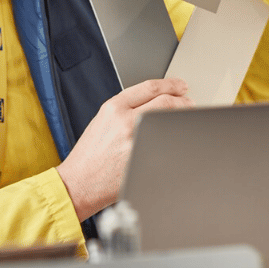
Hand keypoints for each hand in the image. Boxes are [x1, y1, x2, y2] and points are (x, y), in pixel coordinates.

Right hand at [57, 78, 192, 220]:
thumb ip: (127, 109)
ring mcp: (136, 141)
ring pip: (169, 122)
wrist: (79, 183)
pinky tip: (180, 139)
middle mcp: (126, 121)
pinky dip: (177, 139)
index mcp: (113, 108)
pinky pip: (167, 145)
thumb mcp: (102, 121)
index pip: (150, 88)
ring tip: (186, 119)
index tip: (181, 86)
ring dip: (183, 118)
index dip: (171, 85)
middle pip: (166, 102)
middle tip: (189, 103)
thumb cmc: (89, 155)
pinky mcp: (144, 160)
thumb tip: (155, 103)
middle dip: (183, 101)